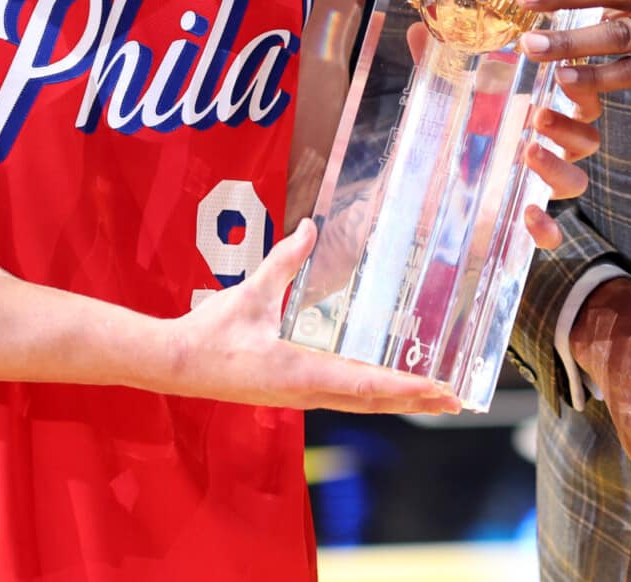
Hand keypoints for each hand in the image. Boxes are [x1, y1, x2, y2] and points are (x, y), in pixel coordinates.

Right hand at [168, 218, 460, 413]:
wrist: (175, 365)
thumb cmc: (211, 334)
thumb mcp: (252, 293)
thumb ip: (284, 261)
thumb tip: (309, 227)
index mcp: (300, 374)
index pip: (364, 384)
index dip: (404, 387)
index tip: (437, 389)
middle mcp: (306, 393)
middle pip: (372, 401)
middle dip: (415, 401)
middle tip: (455, 399)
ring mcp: (301, 397)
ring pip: (360, 403)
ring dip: (397, 400)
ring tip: (431, 397)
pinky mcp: (293, 393)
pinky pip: (343, 397)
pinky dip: (372, 394)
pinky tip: (383, 386)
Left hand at [404, 22, 601, 250]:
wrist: (413, 196)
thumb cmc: (442, 140)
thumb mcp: (440, 101)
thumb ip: (435, 67)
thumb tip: (419, 27)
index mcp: (534, 117)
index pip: (578, 101)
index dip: (582, 89)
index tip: (564, 74)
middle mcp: (542, 150)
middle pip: (586, 140)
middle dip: (571, 127)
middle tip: (539, 115)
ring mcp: (534, 188)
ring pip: (575, 181)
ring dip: (558, 167)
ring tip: (527, 152)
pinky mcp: (519, 223)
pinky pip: (551, 232)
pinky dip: (547, 227)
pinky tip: (528, 214)